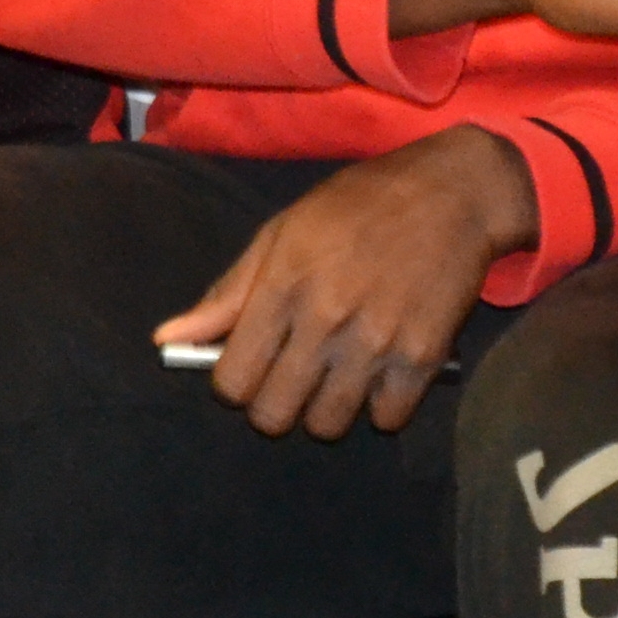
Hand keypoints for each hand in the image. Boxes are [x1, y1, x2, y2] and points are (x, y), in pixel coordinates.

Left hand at [154, 123, 540, 437]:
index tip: (250, 368)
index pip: (233, 381)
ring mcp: (376, 343)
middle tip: (291, 379)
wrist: (451, 193)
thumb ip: (227, 293)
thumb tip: (166, 340)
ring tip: (335, 376)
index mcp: (282, 286)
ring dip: (325, 410)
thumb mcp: (281, 232)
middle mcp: (325, 319)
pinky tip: (379, 374)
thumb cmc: (356, 206)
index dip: (234, 383)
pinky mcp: (424, 357)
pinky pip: (387, 420)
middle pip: (274, 415)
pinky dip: (380, 406)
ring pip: (328, 424)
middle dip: (274, 405)